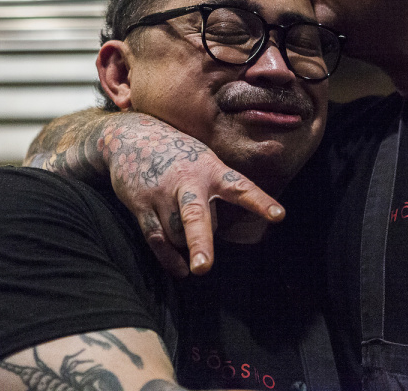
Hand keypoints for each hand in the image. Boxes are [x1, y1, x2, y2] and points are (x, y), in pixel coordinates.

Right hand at [99, 114, 283, 276]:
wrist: (129, 136)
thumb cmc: (178, 151)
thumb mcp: (205, 155)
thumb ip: (225, 178)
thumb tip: (268, 164)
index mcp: (209, 169)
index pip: (239, 187)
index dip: (259, 201)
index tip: (278, 215)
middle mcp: (186, 182)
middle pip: (194, 215)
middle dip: (199, 241)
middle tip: (204, 267)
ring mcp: (161, 195)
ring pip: (178, 233)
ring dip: (189, 243)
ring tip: (193, 237)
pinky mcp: (141, 206)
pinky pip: (156, 239)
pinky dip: (168, 257)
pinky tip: (182, 270)